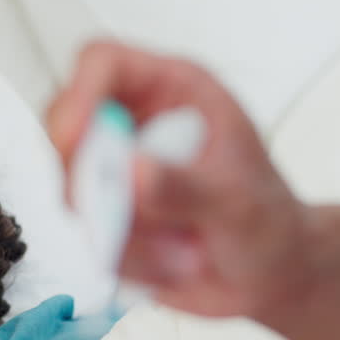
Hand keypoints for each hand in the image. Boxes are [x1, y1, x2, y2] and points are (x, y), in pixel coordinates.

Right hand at [44, 40, 312, 320]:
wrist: (269, 275)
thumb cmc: (268, 221)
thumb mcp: (239, 201)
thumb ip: (187, 186)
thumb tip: (134, 171)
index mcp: (173, 91)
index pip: (104, 63)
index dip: (79, 94)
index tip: (74, 141)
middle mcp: (137, 125)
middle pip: (69, 129)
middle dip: (91, 182)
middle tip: (123, 218)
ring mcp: (117, 173)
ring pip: (76, 193)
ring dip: (125, 235)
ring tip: (184, 253)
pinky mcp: (108, 217)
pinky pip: (90, 236)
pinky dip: (129, 259)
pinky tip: (173, 262)